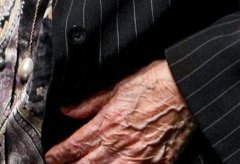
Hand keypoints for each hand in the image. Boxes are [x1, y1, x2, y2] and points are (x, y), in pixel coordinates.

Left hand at [47, 59, 193, 162]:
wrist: (187, 90)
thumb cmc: (156, 84)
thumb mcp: (117, 87)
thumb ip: (90, 103)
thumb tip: (68, 109)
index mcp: (107, 124)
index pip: (73, 147)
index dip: (58, 155)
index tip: (52, 156)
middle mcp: (120, 144)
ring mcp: (139, 158)